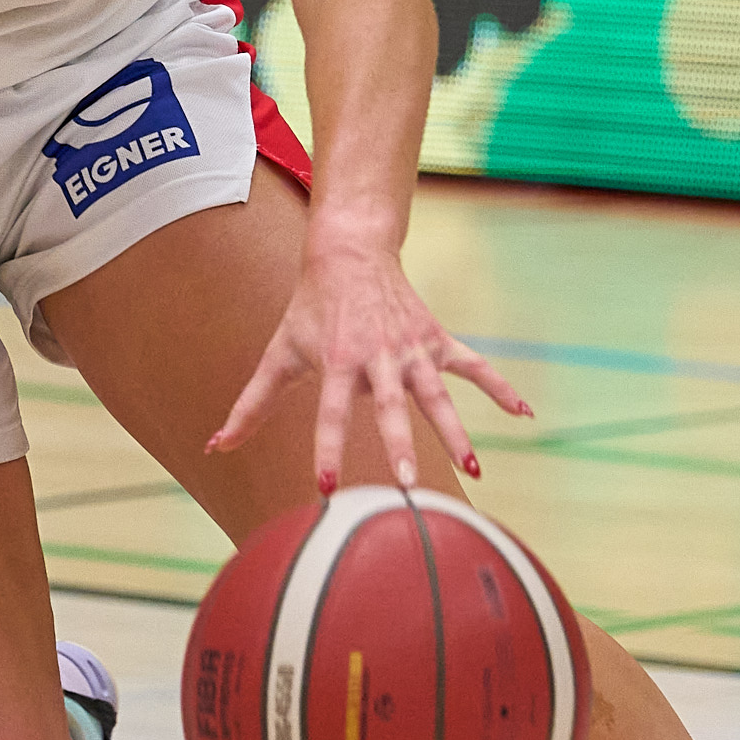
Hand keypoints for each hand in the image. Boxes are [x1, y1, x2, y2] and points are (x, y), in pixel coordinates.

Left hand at [211, 236, 530, 495]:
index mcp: (337, 362)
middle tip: (409, 487)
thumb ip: (251, 405)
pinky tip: (525, 415)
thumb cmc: (310, 310)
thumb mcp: (279, 353)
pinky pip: (475, 366)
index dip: (326, 446)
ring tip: (473, 470)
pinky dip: (500, 388)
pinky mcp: (437, 340)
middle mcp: (378, 357)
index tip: (325, 485)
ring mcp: (412, 348)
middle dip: (400, 446)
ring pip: (438, 395)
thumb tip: (215, 446)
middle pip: (390, 408)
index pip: (328, 413)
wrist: (349, 252)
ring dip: (456, 431)